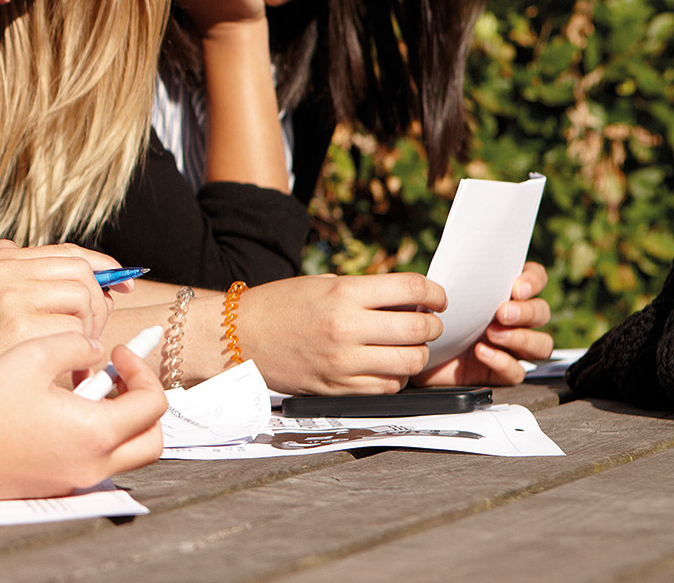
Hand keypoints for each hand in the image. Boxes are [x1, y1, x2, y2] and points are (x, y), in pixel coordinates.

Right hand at [0, 241, 122, 348]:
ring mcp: (13, 297)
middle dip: (97, 305)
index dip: (103, 267)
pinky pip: (76, 333)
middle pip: (83, 274)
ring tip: (72, 356)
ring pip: (84, 300)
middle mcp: (7, 271)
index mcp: (2, 261)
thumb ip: (41, 288)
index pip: (70, 253)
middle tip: (88, 337)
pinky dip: (78, 354)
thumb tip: (105, 288)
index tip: (123, 285)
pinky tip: (63, 369)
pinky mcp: (21, 327)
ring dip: (88, 331)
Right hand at [0, 333, 164, 499]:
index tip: (118, 352)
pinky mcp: (55, 485)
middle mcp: (92, 464)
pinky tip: (60, 410)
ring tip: (89, 391)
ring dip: (120, 422)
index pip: (152, 404)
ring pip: (126, 455)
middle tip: (119, 376)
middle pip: (151, 440)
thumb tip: (96, 350)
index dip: (142, 370)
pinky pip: (95, 461)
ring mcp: (74, 479)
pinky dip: (94, 436)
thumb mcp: (30, 357)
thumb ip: (75, 345)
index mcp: (94, 433)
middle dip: (144, 403)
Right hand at [237, 273, 447, 394]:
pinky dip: (395, 377)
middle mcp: (345, 327)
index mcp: (342, 293)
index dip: (435, 293)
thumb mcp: (321, 284)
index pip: (412, 289)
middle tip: (426, 323)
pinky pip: (387, 387)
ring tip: (405, 346)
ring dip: (416, 353)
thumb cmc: (279, 305)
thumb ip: (364, 293)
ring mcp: (342, 361)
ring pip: (410, 362)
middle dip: (431, 325)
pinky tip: (385, 366)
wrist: (236, 336)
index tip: (437, 298)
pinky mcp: (337, 387)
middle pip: (418, 329)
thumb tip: (410, 303)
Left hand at [414, 262, 554, 385]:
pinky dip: (502, 362)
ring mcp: (510, 347)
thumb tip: (458, 266)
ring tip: (492, 334)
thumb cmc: (427, 317)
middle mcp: (514, 320)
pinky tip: (482, 353)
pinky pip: (517, 371)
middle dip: (527, 312)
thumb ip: (454, 280)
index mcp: (502, 294)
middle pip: (542, 313)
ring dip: (522, 338)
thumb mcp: (437, 294)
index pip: (534, 280)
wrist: (411, 351)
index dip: (533, 281)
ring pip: (541, 345)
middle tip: (502, 313)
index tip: (517, 288)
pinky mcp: (501, 371)